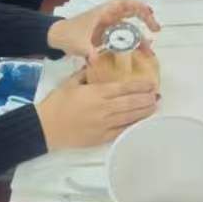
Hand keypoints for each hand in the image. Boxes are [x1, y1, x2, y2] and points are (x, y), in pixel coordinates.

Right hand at [36, 70, 158, 148]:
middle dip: (146, 98)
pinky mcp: (102, 137)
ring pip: (130, 117)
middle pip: (131, 102)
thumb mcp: (69, 83)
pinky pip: (122, 131)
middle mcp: (104, 108)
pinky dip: (133, 126)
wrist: (46, 127)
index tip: (150, 83)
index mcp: (96, 93)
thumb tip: (95, 64)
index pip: (123, 87)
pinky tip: (140, 122)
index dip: (139, 85)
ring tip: (154, 107)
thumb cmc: (56, 103)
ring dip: (144, 112)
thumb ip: (84, 74)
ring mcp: (105, 124)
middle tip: (156, 95)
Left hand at [46, 0, 160, 60]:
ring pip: (129, 27)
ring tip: (149, 50)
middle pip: (132, 12)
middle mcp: (108, 17)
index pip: (124, 3)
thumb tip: (95, 61)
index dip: (138, 5)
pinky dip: (132, 44)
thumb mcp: (78, 43)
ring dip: (140, 36)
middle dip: (146, 18)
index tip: (149, 13)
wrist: (56, 37)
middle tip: (156, 30)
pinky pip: (123, 38)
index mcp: (103, 13)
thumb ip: (87, 51)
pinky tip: (138, 55)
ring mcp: (108, 26)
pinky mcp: (106, 36)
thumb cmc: (67, 34)